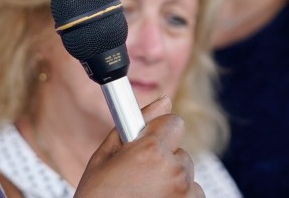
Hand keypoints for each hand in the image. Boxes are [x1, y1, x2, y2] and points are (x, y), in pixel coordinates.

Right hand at [74, 96, 203, 196]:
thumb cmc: (97, 195)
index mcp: (151, 151)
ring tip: (145, 194)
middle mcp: (175, 171)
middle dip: (163, 159)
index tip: (148, 140)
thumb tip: (163, 100)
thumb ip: (134, 123)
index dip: (159, 130)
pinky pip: (191, 196)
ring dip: (171, 182)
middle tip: (138, 175)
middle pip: (180, 153)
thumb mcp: (105, 156)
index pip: (174, 122)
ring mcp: (186, 194)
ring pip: (186, 177)